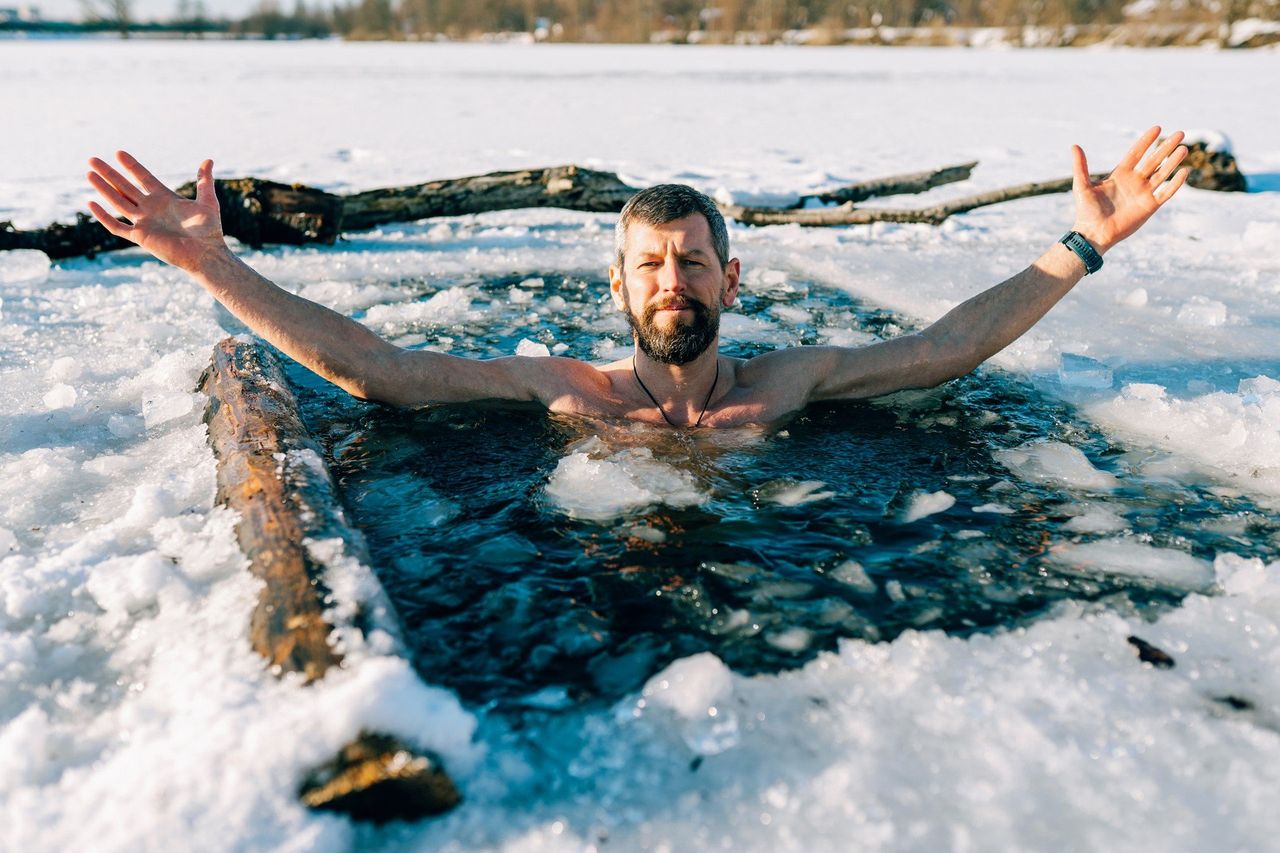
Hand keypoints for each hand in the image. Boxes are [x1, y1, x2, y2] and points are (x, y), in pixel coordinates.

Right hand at [87, 151, 226, 270]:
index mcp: (165, 198)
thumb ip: (204, 181)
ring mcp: (144, 222)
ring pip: (118, 202)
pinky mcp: (141, 237)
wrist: (206, 254)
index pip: (143, 178)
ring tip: (89, 174)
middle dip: (109, 173)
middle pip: (125, 187)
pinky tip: (91, 203)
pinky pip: (117, 227)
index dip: (131, 166)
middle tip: (92, 159)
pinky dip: (104, 216)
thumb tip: (209, 160)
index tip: (118, 153)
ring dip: (103, 188)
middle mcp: (151, 209)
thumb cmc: (209, 230)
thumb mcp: (208, 201)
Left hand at [1070, 126, 1188, 254]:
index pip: (1136, 153)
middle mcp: (1134, 181)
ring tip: (1184, 149)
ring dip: (1173, 162)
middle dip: (1166, 147)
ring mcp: (1143, 193)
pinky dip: (1175, 184)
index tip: (1158, 128)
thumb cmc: (1086, 211)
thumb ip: (1080, 166)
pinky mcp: (1149, 206)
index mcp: (1120, 174)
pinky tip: (1184, 172)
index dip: (1146, 141)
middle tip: (1180, 133)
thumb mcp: (1082, 186)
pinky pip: (1166, 193)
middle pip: (1153, 160)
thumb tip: (1074, 146)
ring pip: (1162, 174)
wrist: (1094, 233)